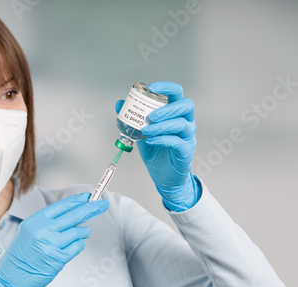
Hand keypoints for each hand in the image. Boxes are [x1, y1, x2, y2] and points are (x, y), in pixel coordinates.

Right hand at [0, 193, 108, 286]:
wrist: (10, 280)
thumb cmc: (20, 257)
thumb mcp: (28, 232)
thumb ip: (47, 223)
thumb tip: (72, 215)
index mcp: (34, 221)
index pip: (60, 206)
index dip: (76, 200)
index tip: (87, 196)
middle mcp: (42, 231)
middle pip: (73, 216)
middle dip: (90, 209)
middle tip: (102, 204)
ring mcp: (50, 245)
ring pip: (77, 232)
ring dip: (82, 233)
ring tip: (81, 234)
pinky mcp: (57, 259)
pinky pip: (76, 247)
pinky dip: (78, 246)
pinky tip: (72, 247)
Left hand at [115, 81, 199, 210]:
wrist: (164, 176)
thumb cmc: (156, 151)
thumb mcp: (141, 132)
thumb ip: (133, 117)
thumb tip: (120, 103)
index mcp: (176, 113)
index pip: (177, 93)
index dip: (166, 87)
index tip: (151, 87)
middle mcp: (186, 122)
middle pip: (186, 106)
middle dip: (167, 109)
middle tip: (150, 116)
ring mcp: (188, 137)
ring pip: (182, 125)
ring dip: (162, 126)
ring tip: (146, 130)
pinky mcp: (186, 151)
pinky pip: (178, 143)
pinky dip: (163, 140)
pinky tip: (150, 140)